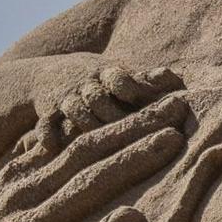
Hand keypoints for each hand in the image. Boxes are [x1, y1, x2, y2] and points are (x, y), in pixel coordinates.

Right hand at [0, 95, 188, 221]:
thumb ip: (33, 182)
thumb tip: (55, 132)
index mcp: (12, 190)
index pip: (75, 144)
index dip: (122, 119)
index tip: (169, 99)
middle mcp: (8, 210)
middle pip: (80, 160)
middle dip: (133, 130)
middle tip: (182, 107)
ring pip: (75, 198)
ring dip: (125, 167)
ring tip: (169, 145)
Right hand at [31, 65, 182, 152]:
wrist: (54, 75)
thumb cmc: (101, 79)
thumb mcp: (121, 72)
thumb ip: (147, 79)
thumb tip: (176, 80)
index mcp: (108, 74)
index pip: (117, 76)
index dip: (125, 84)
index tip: (133, 95)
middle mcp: (87, 85)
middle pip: (97, 97)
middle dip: (110, 112)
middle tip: (126, 131)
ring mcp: (67, 99)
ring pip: (74, 110)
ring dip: (85, 123)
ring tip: (97, 142)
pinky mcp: (50, 113)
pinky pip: (46, 124)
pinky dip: (47, 134)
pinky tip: (53, 148)